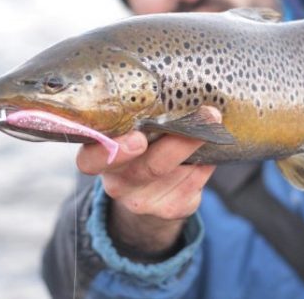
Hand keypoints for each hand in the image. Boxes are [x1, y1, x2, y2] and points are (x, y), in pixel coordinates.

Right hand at [76, 106, 219, 257]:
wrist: (147, 195)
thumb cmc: (137, 150)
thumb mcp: (125, 135)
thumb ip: (135, 120)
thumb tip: (171, 92)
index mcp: (98, 161)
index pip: (91, 161)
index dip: (113, 152)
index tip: (138, 138)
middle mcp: (118, 185)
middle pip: (148, 167)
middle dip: (176, 144)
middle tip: (197, 121)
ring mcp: (143, 202)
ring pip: (176, 173)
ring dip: (198, 144)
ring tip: (212, 119)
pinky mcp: (170, 210)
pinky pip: (193, 183)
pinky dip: (204, 163)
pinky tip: (208, 150)